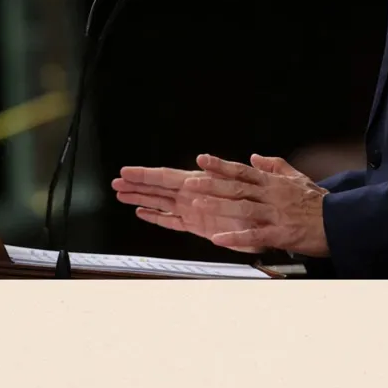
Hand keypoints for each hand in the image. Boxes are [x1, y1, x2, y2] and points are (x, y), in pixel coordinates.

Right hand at [112, 165, 266, 253]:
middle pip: (158, 188)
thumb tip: (203, 162)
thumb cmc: (259, 200)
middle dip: (137, 184)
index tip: (128, 171)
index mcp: (201, 181)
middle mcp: (194, 194)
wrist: (271, 221)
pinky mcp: (196, 224)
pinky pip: (171, 220)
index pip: (166, 176)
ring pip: (160, 202)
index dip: (145, 174)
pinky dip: (156, 217)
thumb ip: (219, 171)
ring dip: (141, 198)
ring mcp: (193, 209)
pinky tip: (142, 212)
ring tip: (121, 194)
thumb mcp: (242, 180)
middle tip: (116, 181)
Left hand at [185, 153, 329, 257]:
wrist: (340, 221)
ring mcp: (276, 214)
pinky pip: (254, 234)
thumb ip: (276, 166)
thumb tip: (255, 157)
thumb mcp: (298, 178)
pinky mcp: (281, 233)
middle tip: (191, 182)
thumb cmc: (320, 202)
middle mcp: (273, 195)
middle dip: (213, 184)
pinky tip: (219, 238)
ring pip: (243, 208)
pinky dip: (236, 236)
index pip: (243, 171)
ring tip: (198, 204)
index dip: (222, 165)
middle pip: (238, 187)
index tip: (203, 159)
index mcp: (275, 183)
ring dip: (220, 206)